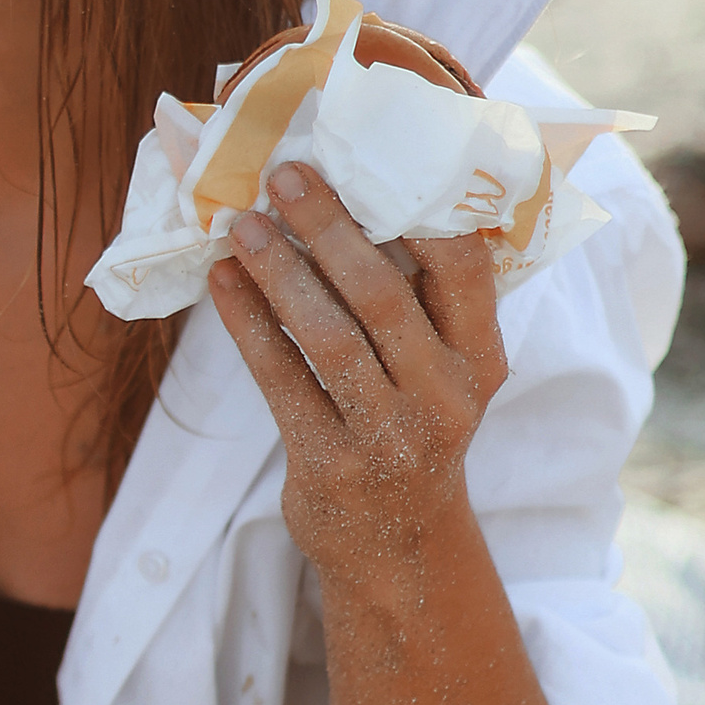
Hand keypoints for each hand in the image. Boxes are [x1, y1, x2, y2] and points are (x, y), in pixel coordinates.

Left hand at [208, 157, 508, 582]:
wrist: (396, 548)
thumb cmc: (412, 429)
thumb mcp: (446, 373)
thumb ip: (426, 303)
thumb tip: (362, 194)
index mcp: (481, 360)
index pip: (464, 269)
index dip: (416, 210)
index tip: (367, 156)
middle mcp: (444, 398)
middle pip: (383, 296)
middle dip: (328, 229)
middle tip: (285, 175)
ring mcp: (388, 437)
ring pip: (327, 337)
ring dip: (278, 273)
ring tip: (243, 225)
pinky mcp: (329, 465)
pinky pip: (280, 380)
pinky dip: (247, 325)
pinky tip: (222, 283)